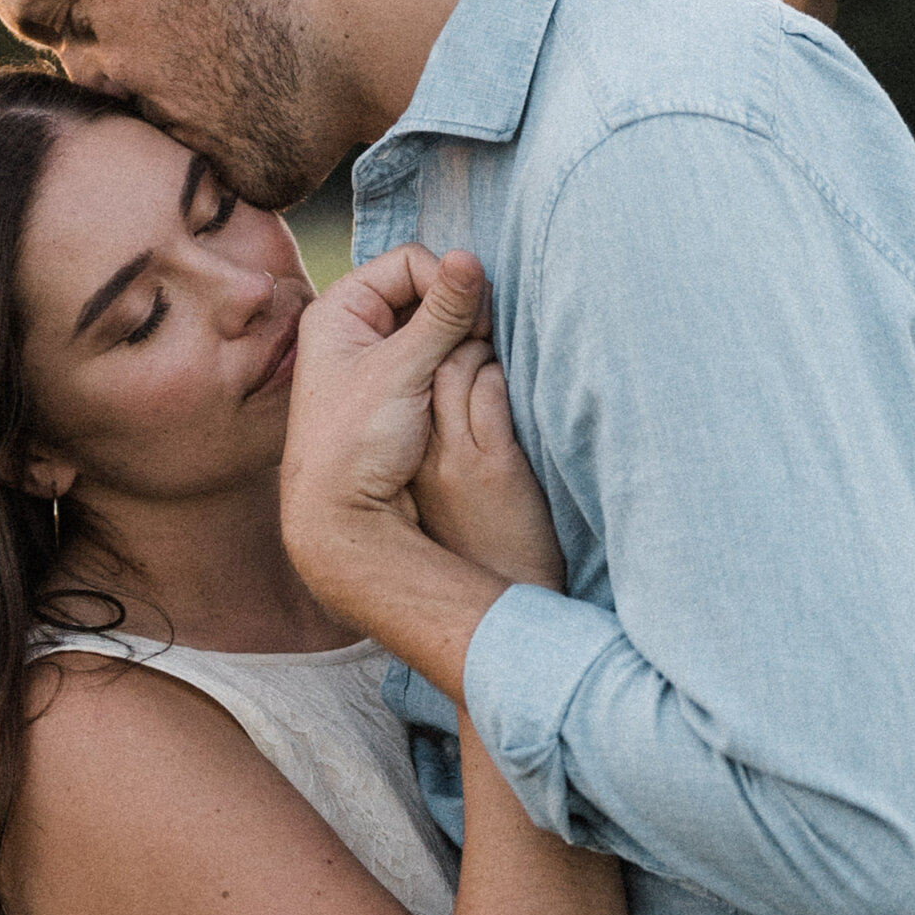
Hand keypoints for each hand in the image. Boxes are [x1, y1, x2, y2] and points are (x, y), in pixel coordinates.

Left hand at [281, 247, 493, 585]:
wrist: (341, 517)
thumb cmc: (355, 442)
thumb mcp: (402, 370)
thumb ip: (442, 314)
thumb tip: (472, 258)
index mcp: (339, 309)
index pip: (410, 262)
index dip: (448, 283)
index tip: (474, 323)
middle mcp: (354, 327)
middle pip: (424, 290)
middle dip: (459, 311)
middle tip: (481, 343)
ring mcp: (376, 358)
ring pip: (436, 324)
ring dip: (462, 339)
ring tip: (474, 366)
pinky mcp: (396, 388)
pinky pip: (437, 356)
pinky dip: (457, 362)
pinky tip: (467, 383)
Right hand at [412, 339, 565, 591]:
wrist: (499, 597)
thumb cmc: (474, 547)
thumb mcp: (440, 496)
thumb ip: (439, 447)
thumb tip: (451, 402)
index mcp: (403, 456)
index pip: (398, 377)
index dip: (420, 343)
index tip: (440, 329)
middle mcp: (421, 451)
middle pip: (425, 363)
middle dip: (451, 330)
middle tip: (474, 316)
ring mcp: (455, 457)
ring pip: (457, 369)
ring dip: (481, 346)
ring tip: (496, 342)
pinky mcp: (492, 466)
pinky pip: (492, 395)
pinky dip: (503, 374)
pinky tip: (516, 373)